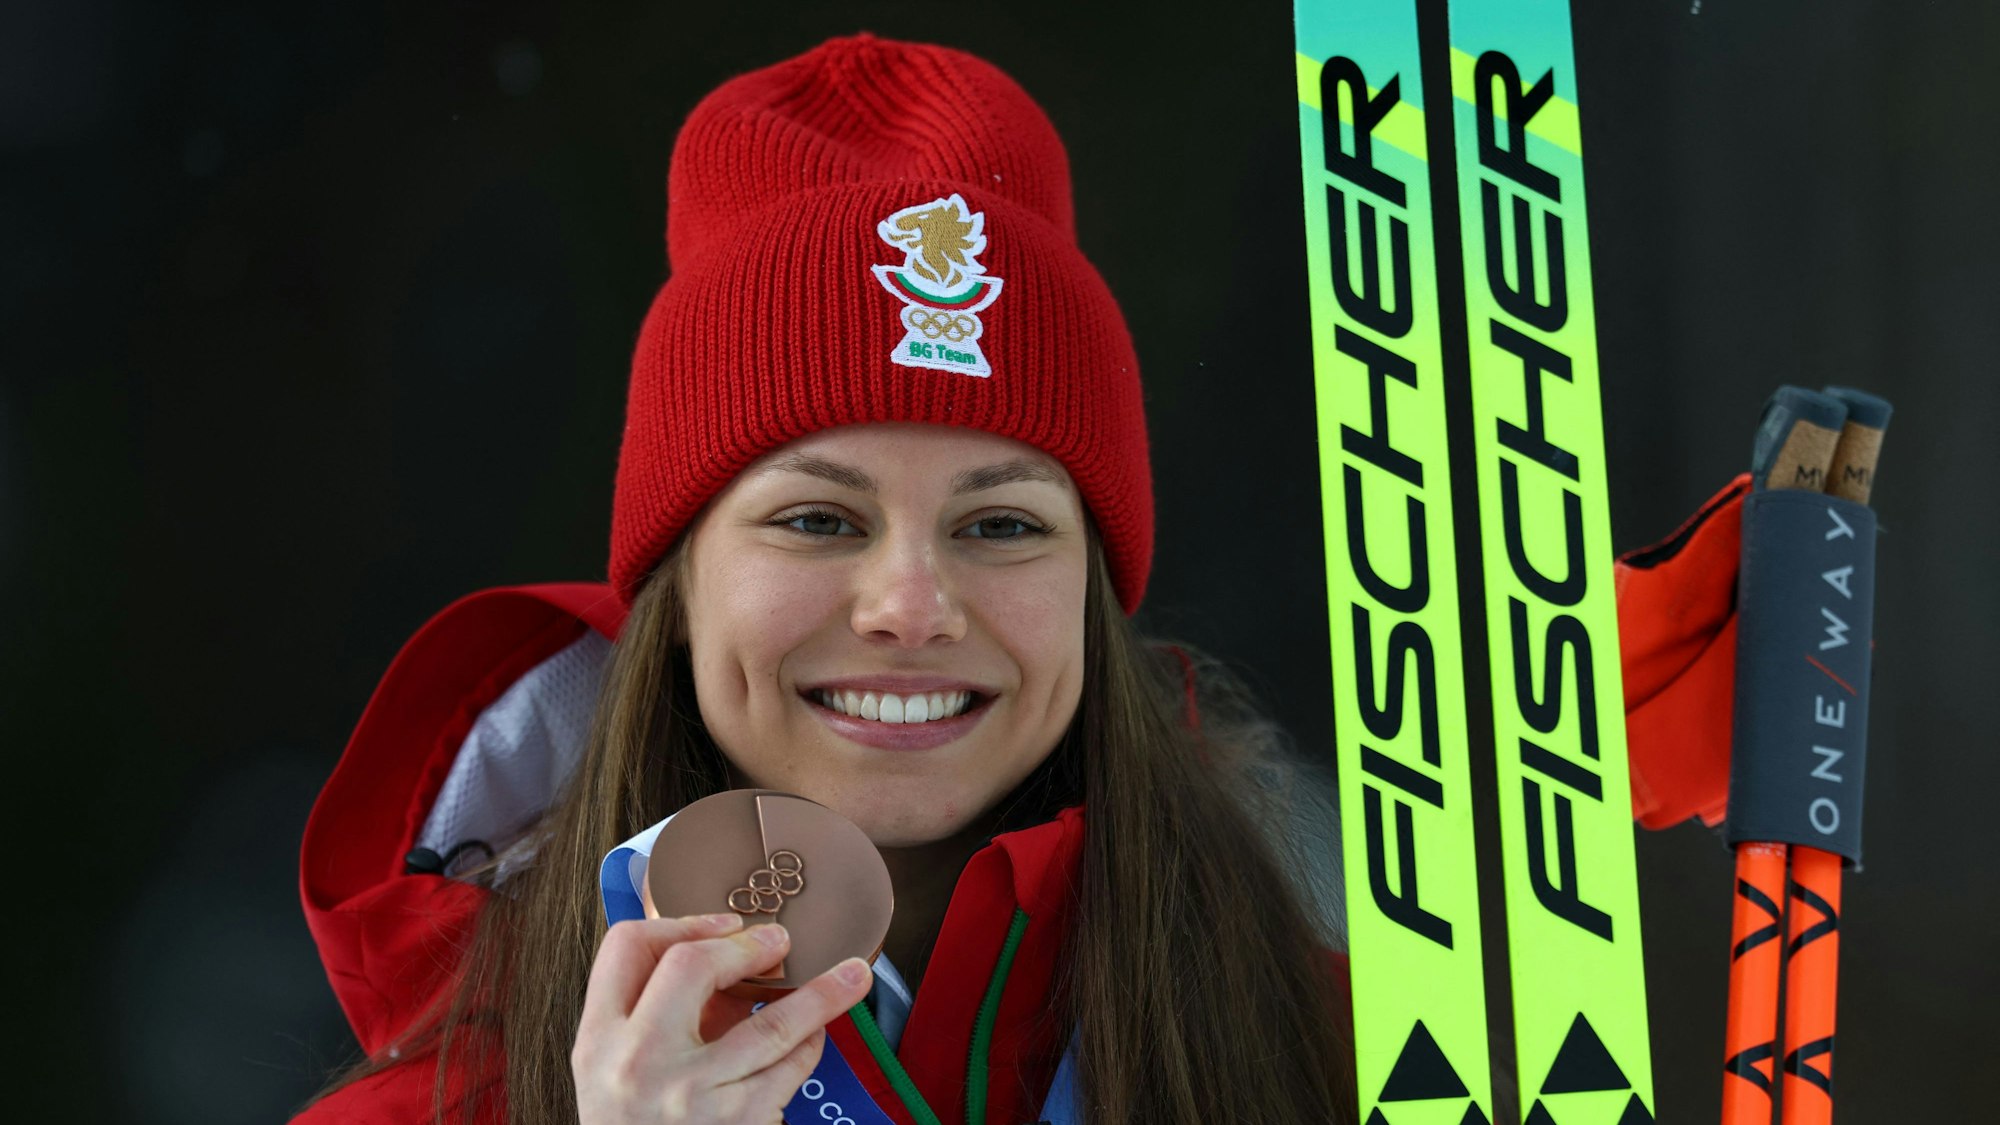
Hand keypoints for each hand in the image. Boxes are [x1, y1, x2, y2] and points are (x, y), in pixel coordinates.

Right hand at [572, 913, 875, 1123]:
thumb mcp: (621, 1069)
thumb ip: (665, 1014)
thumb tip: (739, 968)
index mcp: (598, 1039)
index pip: (626, 947)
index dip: (680, 922)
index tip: (722, 924)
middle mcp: (639, 1062)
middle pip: (692, 966)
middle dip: (746, 945)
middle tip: (779, 940)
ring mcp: (692, 1095)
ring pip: (773, 1022)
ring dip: (822, 993)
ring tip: (853, 975)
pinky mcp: (739, 1123)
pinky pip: (790, 1067)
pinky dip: (811, 1045)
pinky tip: (817, 1036)